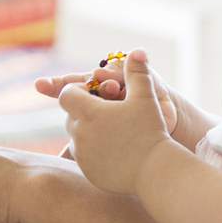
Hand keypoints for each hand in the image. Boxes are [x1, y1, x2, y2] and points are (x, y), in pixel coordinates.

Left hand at [58, 49, 176, 194]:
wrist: (154, 171)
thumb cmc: (151, 130)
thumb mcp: (145, 97)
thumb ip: (137, 72)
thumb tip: (136, 51)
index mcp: (88, 112)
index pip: (67, 94)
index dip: (79, 90)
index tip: (98, 93)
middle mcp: (79, 133)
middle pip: (71, 115)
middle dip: (85, 111)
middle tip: (108, 112)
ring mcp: (81, 154)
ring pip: (76, 136)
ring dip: (88, 131)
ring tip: (112, 131)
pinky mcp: (87, 171)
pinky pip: (83, 156)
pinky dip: (93, 150)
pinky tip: (113, 149)